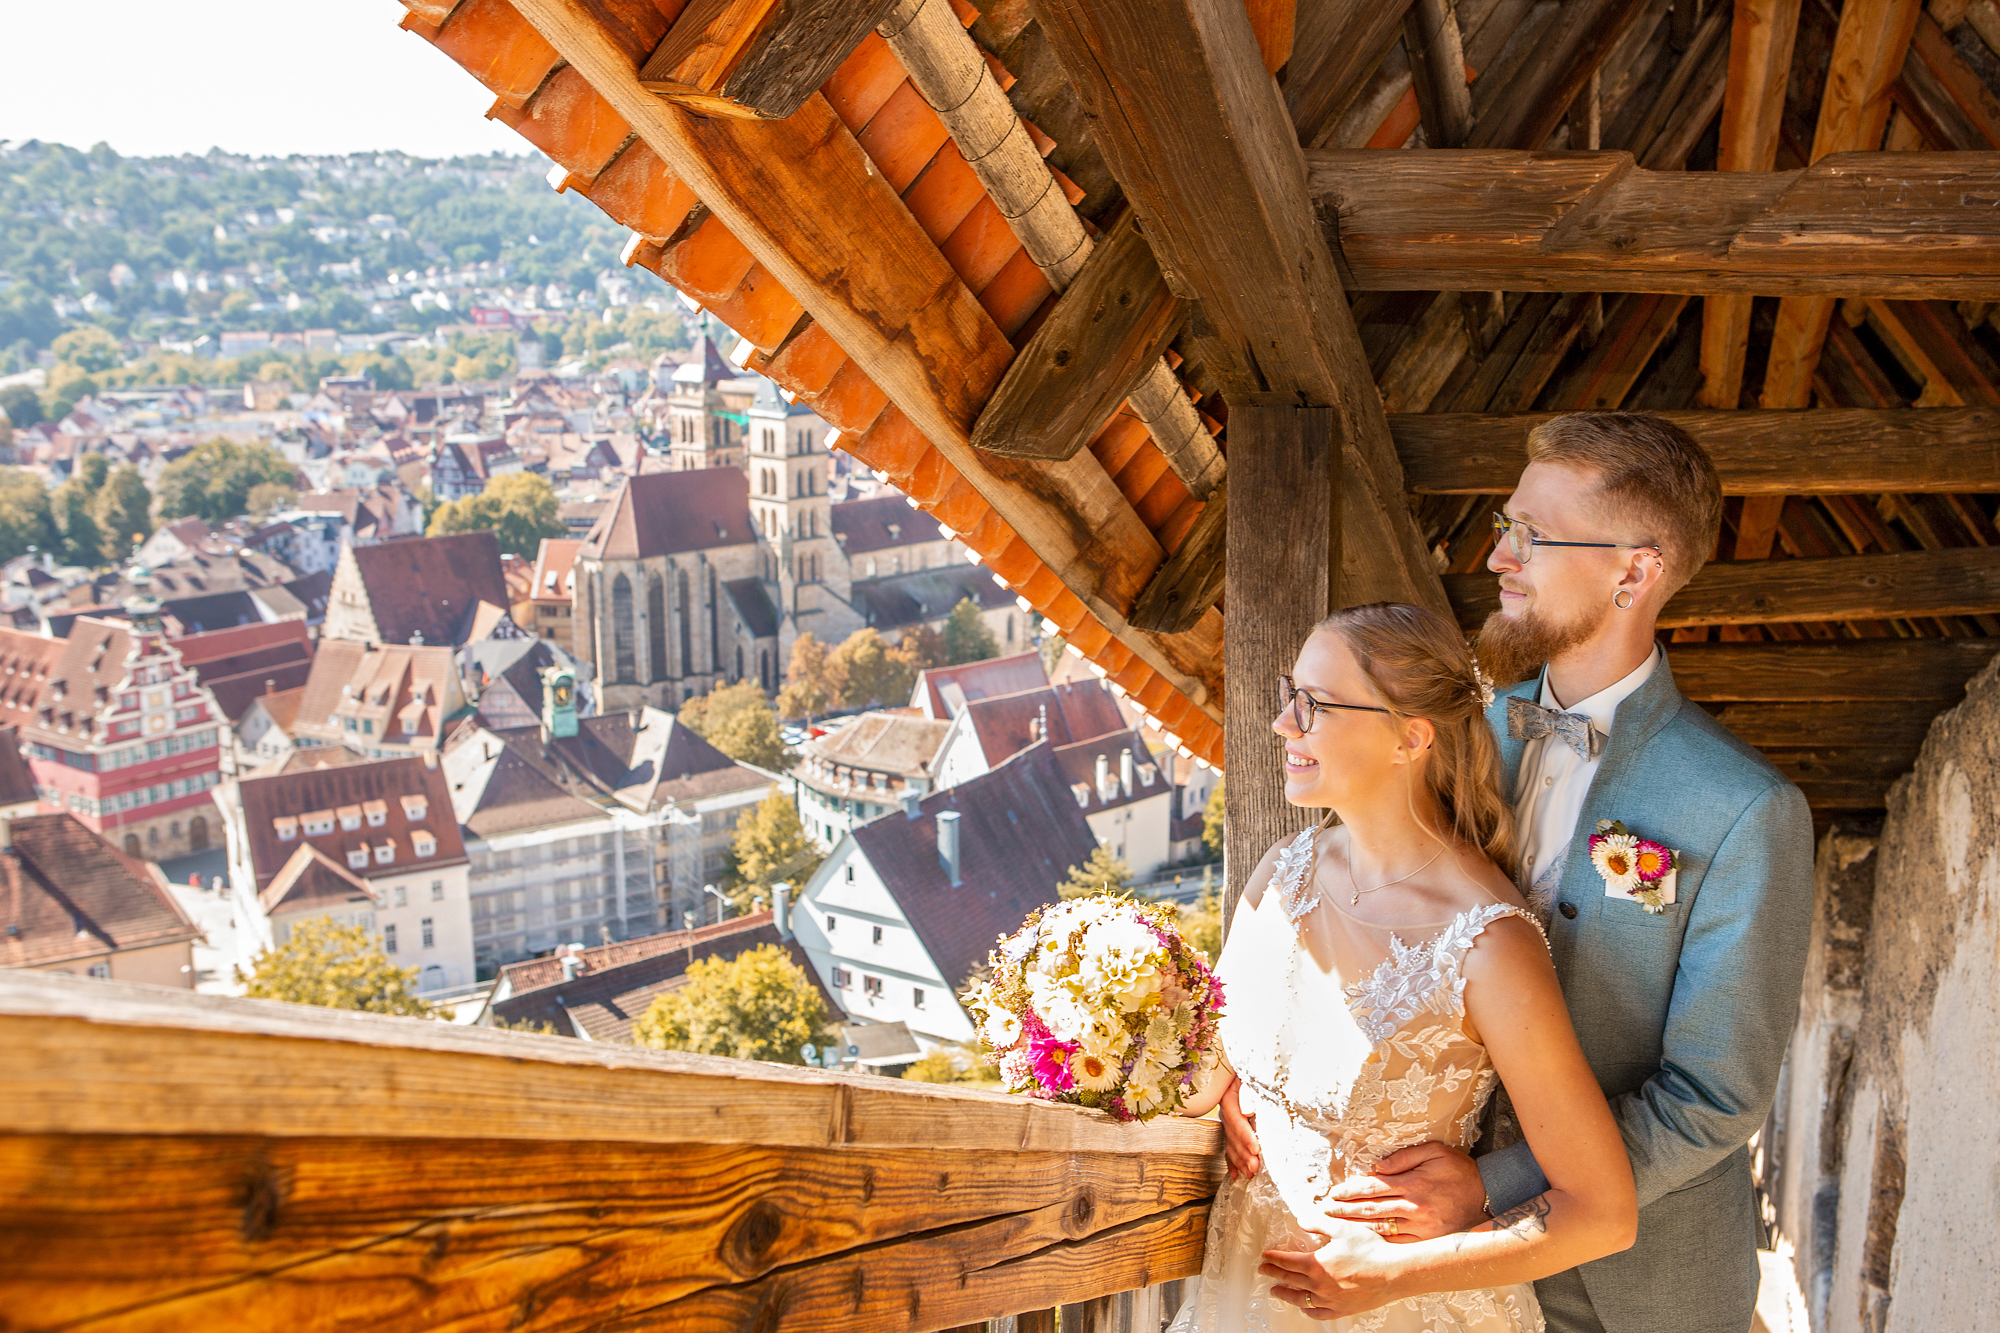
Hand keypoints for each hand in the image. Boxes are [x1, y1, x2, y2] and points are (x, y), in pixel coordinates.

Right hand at [1220, 1078, 1260, 1178]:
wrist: (1239, 1068)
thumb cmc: (1252, 1071)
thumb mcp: (1250, 1077)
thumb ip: (1248, 1093)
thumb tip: (1247, 1111)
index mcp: (1229, 1097)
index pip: (1237, 1120)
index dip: (1246, 1136)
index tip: (1257, 1149)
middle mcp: (1225, 1111)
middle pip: (1233, 1135)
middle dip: (1244, 1154)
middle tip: (1255, 1168)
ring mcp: (1226, 1120)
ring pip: (1231, 1143)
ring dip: (1240, 1160)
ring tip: (1249, 1174)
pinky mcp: (1230, 1127)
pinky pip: (1228, 1146)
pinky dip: (1232, 1161)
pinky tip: (1236, 1174)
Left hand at [1259, 1226, 1397, 1318]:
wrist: (1392, 1273)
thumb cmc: (1370, 1249)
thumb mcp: (1342, 1228)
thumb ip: (1318, 1223)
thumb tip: (1301, 1219)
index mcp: (1316, 1265)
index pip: (1287, 1262)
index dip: (1274, 1258)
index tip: (1265, 1256)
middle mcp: (1319, 1285)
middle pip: (1290, 1280)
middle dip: (1274, 1274)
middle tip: (1263, 1270)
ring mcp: (1330, 1300)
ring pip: (1300, 1299)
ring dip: (1285, 1294)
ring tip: (1276, 1291)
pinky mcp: (1342, 1310)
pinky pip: (1319, 1313)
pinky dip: (1308, 1310)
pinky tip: (1305, 1307)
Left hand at [1323, 1141, 1489, 1240]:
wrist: (1489, 1196)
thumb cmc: (1459, 1170)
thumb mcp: (1435, 1152)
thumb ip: (1404, 1158)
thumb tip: (1376, 1167)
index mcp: (1413, 1184)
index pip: (1372, 1188)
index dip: (1349, 1191)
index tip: (1332, 1193)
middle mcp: (1414, 1208)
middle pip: (1371, 1210)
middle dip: (1344, 1211)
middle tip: (1324, 1212)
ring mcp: (1421, 1228)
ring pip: (1380, 1229)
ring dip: (1355, 1229)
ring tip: (1335, 1228)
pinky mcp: (1428, 1241)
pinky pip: (1397, 1244)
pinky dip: (1377, 1243)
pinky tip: (1362, 1242)